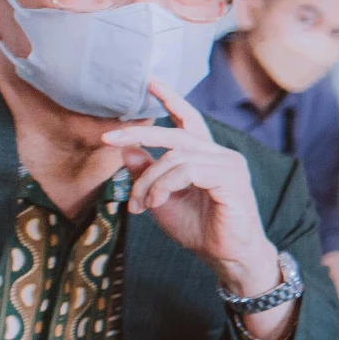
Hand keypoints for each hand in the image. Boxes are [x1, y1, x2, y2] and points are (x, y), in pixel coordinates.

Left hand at [104, 82, 279, 297]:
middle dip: (138, 134)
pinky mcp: (231, 179)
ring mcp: (229, 165)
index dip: (172, 99)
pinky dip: (164, 186)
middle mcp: (221, 155)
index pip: (189, 120)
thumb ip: (147, 175)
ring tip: (140, 204)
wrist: (228, 257)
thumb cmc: (200, 229)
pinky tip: (156, 202)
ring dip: (149, 180)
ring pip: (175, 157)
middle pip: (176, 134)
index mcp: (207, 157)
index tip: (151, 82)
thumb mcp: (161, 199)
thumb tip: (127, 150)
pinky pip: (187, 171)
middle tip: (107, 140)